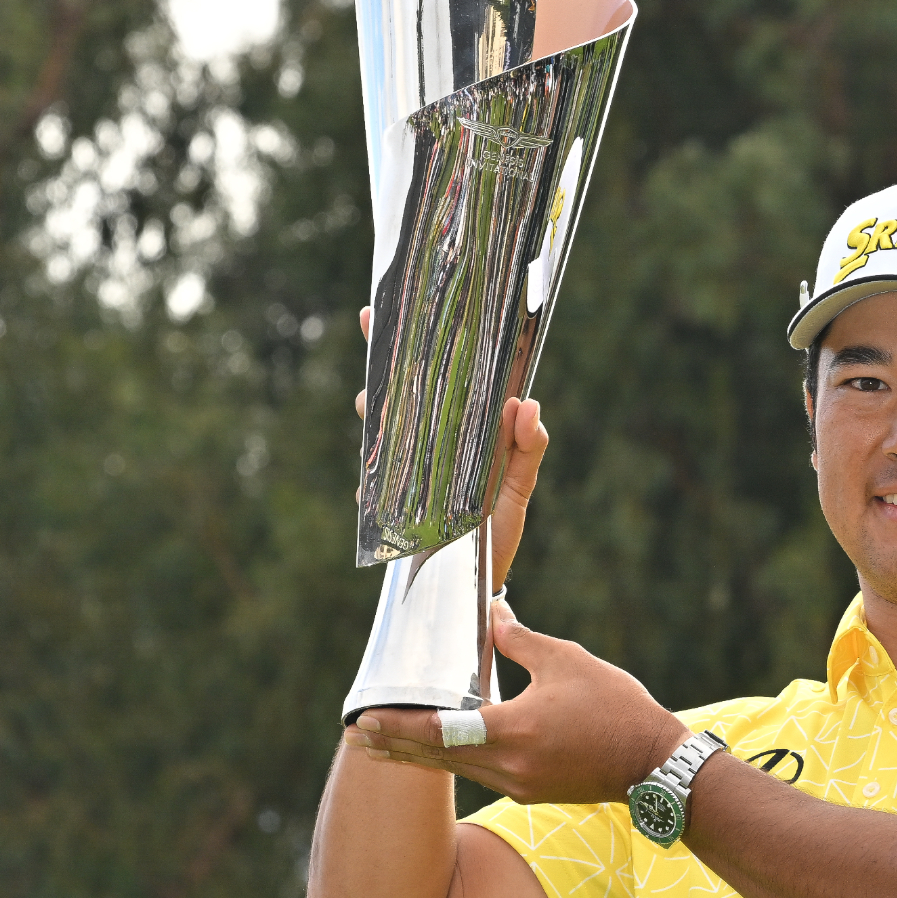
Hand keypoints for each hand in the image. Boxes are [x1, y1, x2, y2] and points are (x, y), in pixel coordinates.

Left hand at [352, 600, 688, 803]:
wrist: (653, 762)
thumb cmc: (614, 706)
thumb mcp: (566, 660)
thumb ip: (519, 640)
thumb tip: (490, 613)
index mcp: (512, 731)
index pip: (439, 729)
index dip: (399, 724)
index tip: (364, 718)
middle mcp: (508, 766)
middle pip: (436, 757)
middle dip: (393, 744)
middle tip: (355, 735)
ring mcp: (518, 784)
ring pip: (454, 769)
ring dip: (417, 756)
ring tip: (382, 745)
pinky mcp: (531, 791)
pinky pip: (478, 774)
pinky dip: (451, 761)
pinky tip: (439, 751)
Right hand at [354, 306, 550, 584]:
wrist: (479, 587)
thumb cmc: (499, 533)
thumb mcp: (520, 488)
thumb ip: (528, 450)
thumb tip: (527, 406)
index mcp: (461, 434)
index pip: (436, 381)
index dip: (415, 345)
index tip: (397, 310)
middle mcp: (428, 447)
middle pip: (398, 397)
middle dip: (383, 369)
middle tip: (375, 335)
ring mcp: (405, 474)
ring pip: (379, 433)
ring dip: (373, 414)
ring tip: (369, 398)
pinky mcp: (390, 508)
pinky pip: (372, 484)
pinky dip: (369, 478)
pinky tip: (369, 475)